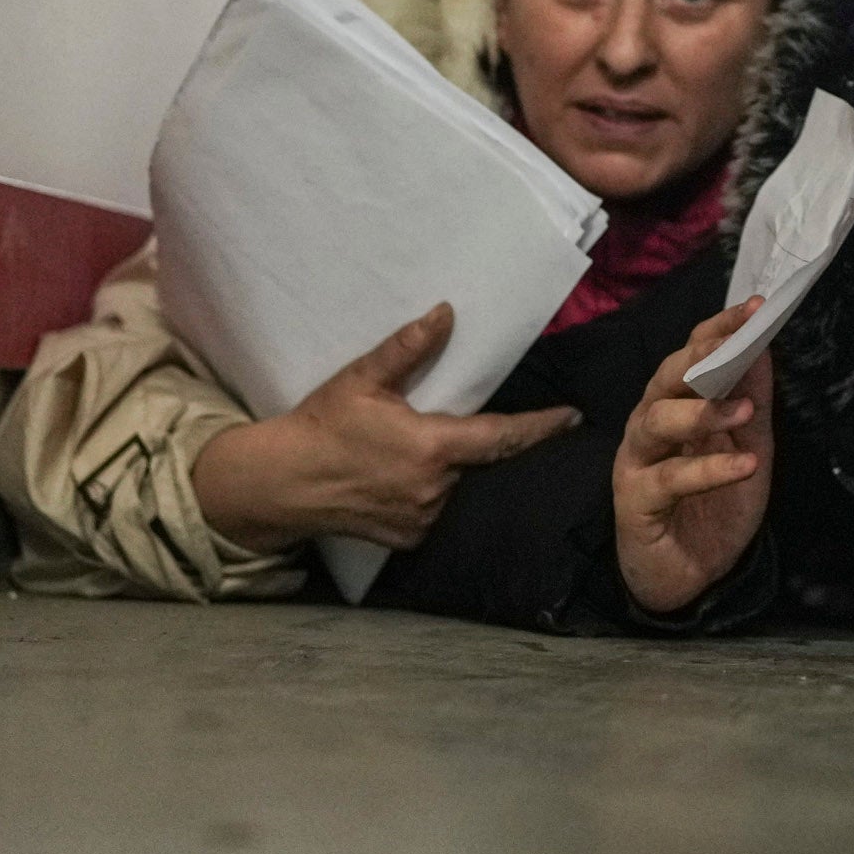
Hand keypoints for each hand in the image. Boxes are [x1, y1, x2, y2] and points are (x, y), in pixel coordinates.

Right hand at [191, 303, 580, 552]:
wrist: (279, 484)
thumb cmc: (322, 426)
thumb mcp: (363, 379)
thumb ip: (409, 348)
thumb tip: (445, 313)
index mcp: (432, 448)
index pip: (504, 436)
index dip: (542, 427)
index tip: (574, 418)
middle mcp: (435, 490)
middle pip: (482, 463)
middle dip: (487, 447)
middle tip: (481, 428)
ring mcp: (422, 520)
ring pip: (460, 489)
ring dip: (458, 471)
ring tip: (436, 453)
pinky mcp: (407, 541)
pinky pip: (437, 512)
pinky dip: (437, 495)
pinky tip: (416, 480)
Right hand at [614, 298, 774, 615]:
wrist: (692, 577)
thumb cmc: (715, 503)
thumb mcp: (749, 446)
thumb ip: (753, 400)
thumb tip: (765, 348)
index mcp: (676, 402)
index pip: (693, 353)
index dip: (721, 329)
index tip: (757, 308)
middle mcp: (650, 422)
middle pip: (666, 377)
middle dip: (701, 358)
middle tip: (737, 348)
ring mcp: (638, 460)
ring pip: (657, 420)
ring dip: (703, 412)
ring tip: (743, 412)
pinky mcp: (637, 501)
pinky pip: (670, 479)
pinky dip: (709, 470)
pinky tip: (745, 467)